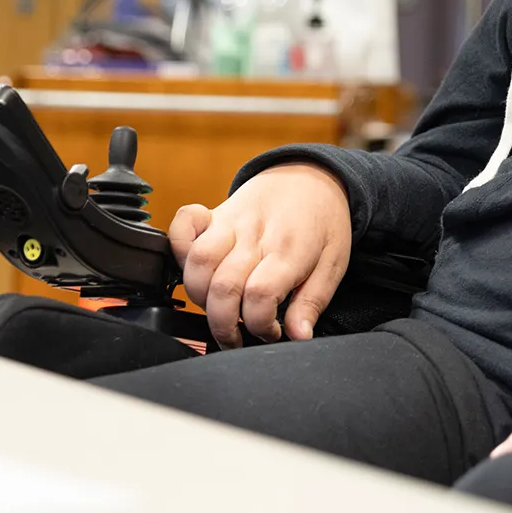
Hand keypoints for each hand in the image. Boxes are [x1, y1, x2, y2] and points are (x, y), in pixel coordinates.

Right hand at [168, 163, 352, 348]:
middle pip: (223, 287)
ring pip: (198, 262)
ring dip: (199, 296)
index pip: (259, 296)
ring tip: (218, 309)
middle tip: (238, 335)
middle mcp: (255, 235)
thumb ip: (313, 302)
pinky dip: (178, 247)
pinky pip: (183, 225)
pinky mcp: (214, 213)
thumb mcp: (333, 263)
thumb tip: (299, 336)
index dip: (258, 326)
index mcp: (289, 250)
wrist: (313, 175)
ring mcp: (231, 221)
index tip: (268, 333)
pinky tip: (193, 269)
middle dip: (225, 324)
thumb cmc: (323, 222)